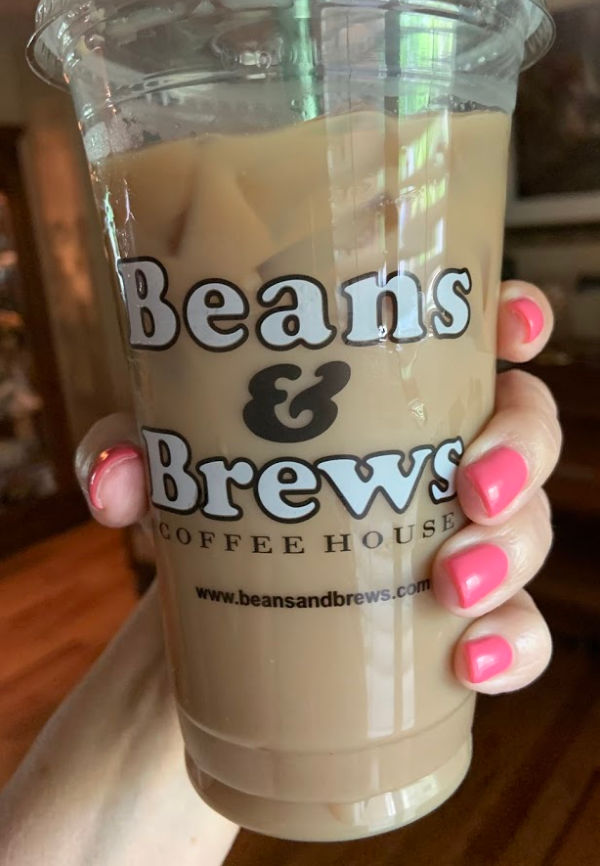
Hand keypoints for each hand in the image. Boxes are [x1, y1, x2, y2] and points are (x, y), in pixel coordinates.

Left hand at [76, 280, 558, 699]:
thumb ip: (125, 451)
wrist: (212, 630)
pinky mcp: (451, 623)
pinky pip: (518, 630)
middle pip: (526, 430)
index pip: (479, 339)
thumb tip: (117, 479)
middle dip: (518, 452)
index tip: (513, 328)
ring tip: (451, 585)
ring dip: (510, 554)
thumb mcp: (167, 468)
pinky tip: (469, 661)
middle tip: (473, 487)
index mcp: (389, 394)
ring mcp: (456, 540)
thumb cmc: (213, 510)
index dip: (518, 323)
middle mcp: (439, 456)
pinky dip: (510, 645)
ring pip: (530, 528)